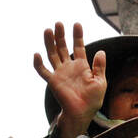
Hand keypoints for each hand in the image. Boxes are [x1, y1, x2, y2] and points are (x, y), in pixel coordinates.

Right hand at [34, 22, 105, 137]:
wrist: (82, 114)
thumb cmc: (92, 101)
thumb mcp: (100, 82)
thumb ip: (99, 67)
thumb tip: (101, 51)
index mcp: (81, 66)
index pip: (78, 47)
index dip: (77, 36)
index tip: (77, 24)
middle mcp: (69, 67)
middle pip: (63, 47)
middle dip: (61, 35)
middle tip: (59, 23)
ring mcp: (60, 73)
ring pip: (52, 54)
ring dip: (50, 43)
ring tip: (48, 30)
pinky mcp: (53, 82)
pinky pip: (43, 71)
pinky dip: (38, 63)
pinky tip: (37, 54)